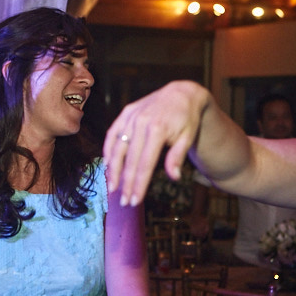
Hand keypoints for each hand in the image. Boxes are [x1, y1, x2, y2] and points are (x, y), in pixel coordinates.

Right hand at [104, 80, 211, 205]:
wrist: (182, 93)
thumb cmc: (187, 119)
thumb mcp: (188, 137)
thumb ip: (178, 157)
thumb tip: (175, 177)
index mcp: (157, 129)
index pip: (145, 164)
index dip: (139, 185)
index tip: (134, 201)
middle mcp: (141, 122)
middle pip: (130, 160)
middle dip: (126, 183)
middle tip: (123, 202)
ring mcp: (131, 117)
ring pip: (117, 148)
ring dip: (113, 170)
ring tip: (112, 188)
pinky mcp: (125, 113)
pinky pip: (112, 134)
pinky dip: (108, 150)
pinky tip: (107, 166)